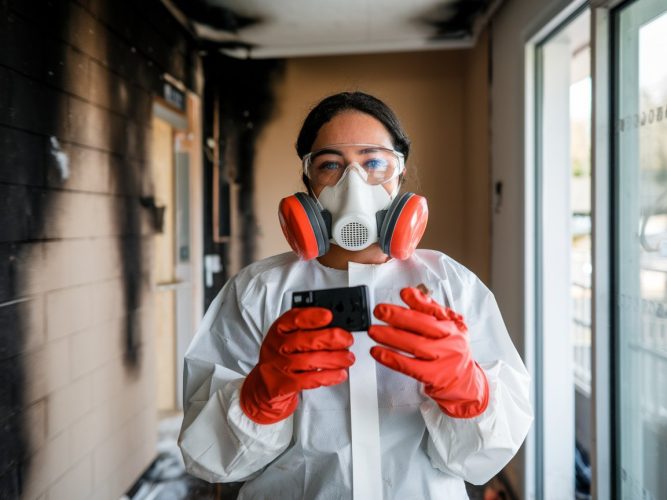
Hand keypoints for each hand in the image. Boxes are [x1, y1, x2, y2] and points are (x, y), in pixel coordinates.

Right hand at [240, 307, 354, 423]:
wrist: (264, 385)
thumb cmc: (281, 357)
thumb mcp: (287, 338)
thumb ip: (306, 330)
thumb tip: (335, 326)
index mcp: (278, 330)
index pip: (293, 319)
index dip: (312, 316)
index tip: (329, 315)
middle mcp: (276, 346)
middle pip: (304, 340)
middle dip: (330, 339)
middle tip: (347, 339)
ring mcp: (278, 366)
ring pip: (309, 361)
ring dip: (334, 359)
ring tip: (348, 358)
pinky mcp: (283, 385)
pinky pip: (308, 380)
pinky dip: (328, 377)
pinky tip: (339, 374)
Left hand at [368, 288, 488, 417]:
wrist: (465, 383)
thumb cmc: (452, 352)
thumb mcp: (450, 328)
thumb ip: (432, 311)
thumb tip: (411, 294)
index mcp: (453, 326)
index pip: (436, 310)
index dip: (419, 301)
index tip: (403, 293)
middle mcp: (451, 341)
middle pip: (424, 326)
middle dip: (399, 316)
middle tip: (380, 311)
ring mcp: (443, 359)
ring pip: (415, 345)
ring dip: (391, 337)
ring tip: (374, 330)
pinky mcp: (434, 377)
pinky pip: (410, 366)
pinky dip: (392, 359)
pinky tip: (378, 352)